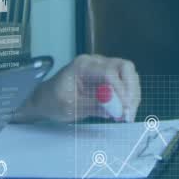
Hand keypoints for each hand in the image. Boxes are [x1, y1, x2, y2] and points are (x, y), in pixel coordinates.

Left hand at [21, 54, 141, 122]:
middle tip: (128, 112)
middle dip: (131, 91)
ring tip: (127, 115)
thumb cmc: (53, 101)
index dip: (120, 90)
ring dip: (132, 95)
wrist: (46, 100)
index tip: (123, 109)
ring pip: (129, 75)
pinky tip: (124, 111)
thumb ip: (94, 105)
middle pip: (125, 68)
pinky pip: (125, 83)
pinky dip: (128, 97)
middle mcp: (96, 62)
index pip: (110, 72)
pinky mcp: (108, 77)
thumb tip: (116, 108)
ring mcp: (103, 68)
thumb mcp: (70, 106)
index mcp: (83, 65)